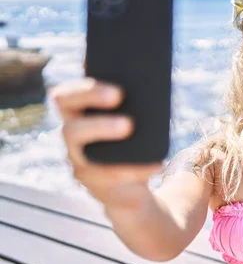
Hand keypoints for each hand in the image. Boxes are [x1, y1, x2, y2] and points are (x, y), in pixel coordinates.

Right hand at [50, 78, 162, 208]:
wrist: (130, 180)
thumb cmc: (130, 137)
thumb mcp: (131, 115)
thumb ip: (133, 98)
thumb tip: (153, 77)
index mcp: (76, 115)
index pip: (64, 98)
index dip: (85, 93)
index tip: (118, 92)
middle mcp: (73, 140)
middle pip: (70, 131)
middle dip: (99, 126)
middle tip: (129, 124)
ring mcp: (81, 165)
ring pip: (85, 161)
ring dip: (115, 156)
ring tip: (140, 147)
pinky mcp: (97, 186)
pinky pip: (112, 179)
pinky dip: (137, 170)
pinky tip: (157, 164)